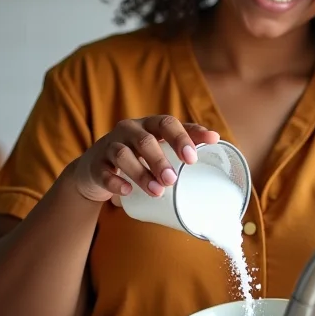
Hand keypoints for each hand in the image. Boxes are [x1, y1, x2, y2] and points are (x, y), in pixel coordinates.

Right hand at [72, 116, 219, 202]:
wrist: (96, 168)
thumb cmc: (138, 156)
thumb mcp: (159, 147)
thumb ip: (185, 143)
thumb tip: (218, 141)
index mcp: (149, 125)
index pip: (168, 123)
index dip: (183, 136)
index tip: (197, 154)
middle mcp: (129, 130)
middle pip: (145, 140)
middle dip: (160, 159)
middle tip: (174, 178)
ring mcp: (110, 146)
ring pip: (123, 155)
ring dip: (142, 173)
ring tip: (158, 191)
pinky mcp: (96, 164)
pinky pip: (104, 172)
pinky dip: (116, 182)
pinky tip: (127, 192)